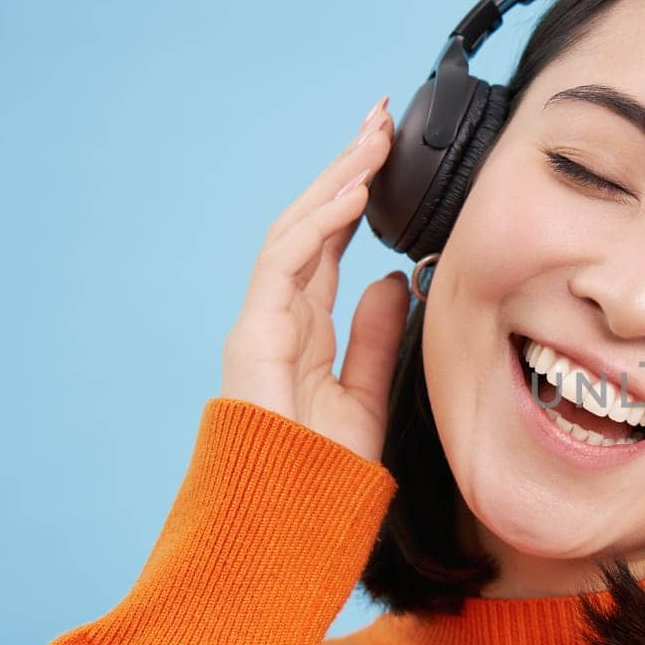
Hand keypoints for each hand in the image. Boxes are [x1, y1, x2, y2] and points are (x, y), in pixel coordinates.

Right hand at [219, 96, 409, 462]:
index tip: (389, 155)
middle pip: (313, 224)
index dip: (358, 198)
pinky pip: (284, 263)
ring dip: (336, 180)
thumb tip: (391, 280)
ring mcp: (262, 323)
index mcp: (305, 329)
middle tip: (380, 117)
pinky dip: (320, 224)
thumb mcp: (368, 395)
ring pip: (297, 231)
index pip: (331, 245)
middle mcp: (280, 317)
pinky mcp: (253, 335)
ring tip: (373, 137)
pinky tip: (353, 192)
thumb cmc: (321, 474)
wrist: (288, 527)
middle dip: (346, 167)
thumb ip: (374, 338)